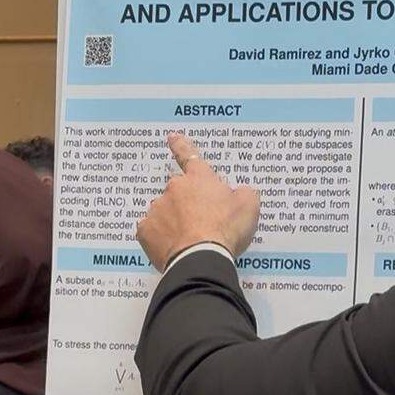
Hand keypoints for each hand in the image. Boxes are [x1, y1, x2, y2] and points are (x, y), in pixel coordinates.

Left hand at [136, 133, 260, 270]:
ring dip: (173, 221)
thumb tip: (241, 192)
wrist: (201, 257)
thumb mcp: (249, 206)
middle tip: (201, 223)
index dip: (182, 146)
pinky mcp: (146, 230)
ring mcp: (157, 208)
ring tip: (189, 241)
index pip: (190, 156)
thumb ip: (244, 193)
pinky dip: (161, 238)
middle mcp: (174, 188)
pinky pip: (152, 231)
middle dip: (187, 204)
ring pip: (164, 212)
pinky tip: (173, 248)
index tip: (172, 137)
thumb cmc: (225, 229)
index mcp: (199, 179)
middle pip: (178, 192)